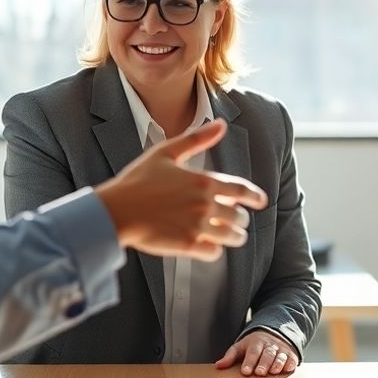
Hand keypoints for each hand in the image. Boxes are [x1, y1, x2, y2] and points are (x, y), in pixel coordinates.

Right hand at [95, 119, 268, 261]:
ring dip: (234, 236)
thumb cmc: (137, 180)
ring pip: (231, 236)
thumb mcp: (166, 152)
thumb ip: (197, 139)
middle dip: (240, 219)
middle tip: (238, 221)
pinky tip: (208, 247)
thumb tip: (222, 124)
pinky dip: (214, 250)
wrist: (116, 211)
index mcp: (204, 182)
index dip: (255, 197)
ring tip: (232, 237)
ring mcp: (198, 227)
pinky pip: (214, 253)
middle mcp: (205, 205)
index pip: (241, 191)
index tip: (261, 201)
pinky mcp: (188, 246)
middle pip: (239, 216)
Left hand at [215, 330, 298, 376]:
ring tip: (273, 371)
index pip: (252, 352)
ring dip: (277, 364)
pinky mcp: (290, 355)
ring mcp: (281, 350)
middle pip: (267, 354)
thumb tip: (218, 365)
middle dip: (263, 363)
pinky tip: (288, 368)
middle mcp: (269, 345)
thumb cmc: (254, 344)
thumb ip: (230, 356)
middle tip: (259, 372)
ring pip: (280, 356)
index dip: (249, 362)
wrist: (274, 334)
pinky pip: (291, 359)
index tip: (245, 371)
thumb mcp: (241, 347)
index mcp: (256, 343)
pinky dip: (290, 364)